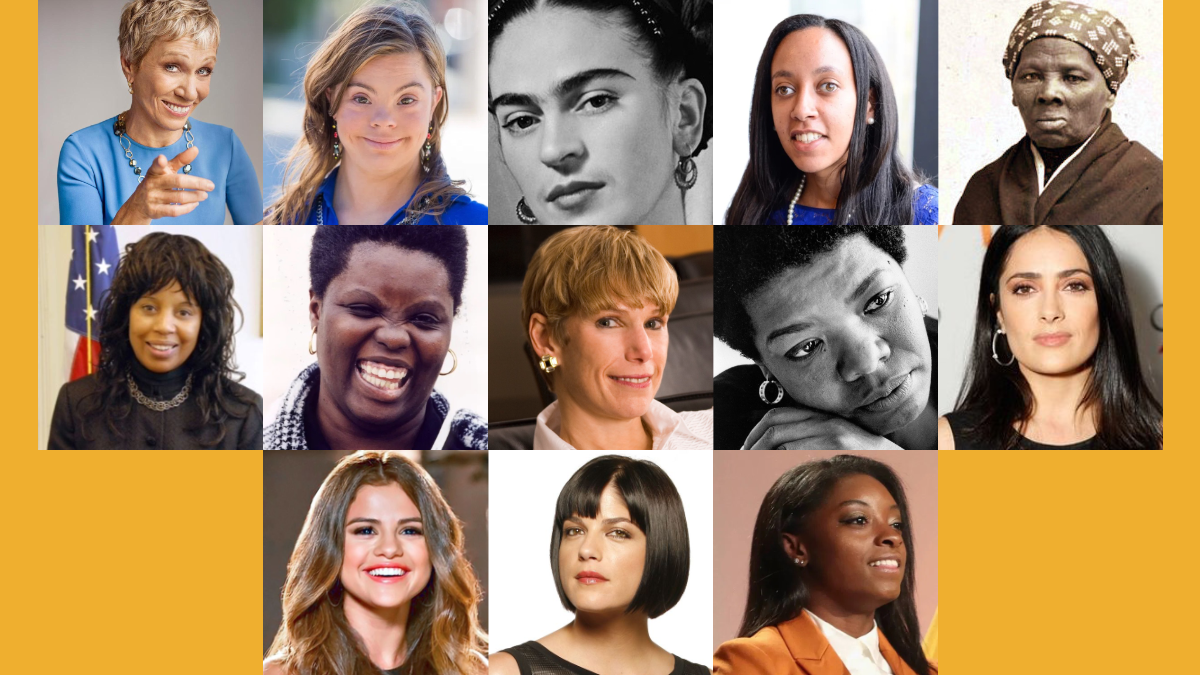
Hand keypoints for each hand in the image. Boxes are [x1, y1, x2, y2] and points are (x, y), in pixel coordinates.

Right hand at [111, 146, 213, 223]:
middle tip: (211, 186)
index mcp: (154, 172)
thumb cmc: (158, 183)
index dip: (159, 163)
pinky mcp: (155, 211)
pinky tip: (195, 204)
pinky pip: (175, 210)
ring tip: (205, 195)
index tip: (161, 159)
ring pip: (178, 197)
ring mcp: (152, 198)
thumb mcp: (166, 171)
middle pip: (177, 182)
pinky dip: (187, 207)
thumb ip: (180, 160)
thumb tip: (196, 149)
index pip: (156, 166)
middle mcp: (152, 184)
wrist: (138, 205)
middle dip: (196, 183)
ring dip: (195, 196)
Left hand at [741, 406, 902, 449]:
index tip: (746, 444)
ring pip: (781, 434)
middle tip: (741, 453)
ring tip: (751, 458)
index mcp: (818, 414)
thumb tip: (781, 447)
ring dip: (760, 448)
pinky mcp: (834, 440)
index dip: (756, 429)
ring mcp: (827, 428)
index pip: (777, 414)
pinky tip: (775, 463)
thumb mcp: (834, 436)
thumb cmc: (861, 450)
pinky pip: (797, 446)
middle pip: (774, 423)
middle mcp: (821, 417)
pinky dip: (781, 454)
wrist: (895, 453)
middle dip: (753, 438)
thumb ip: (810, 436)